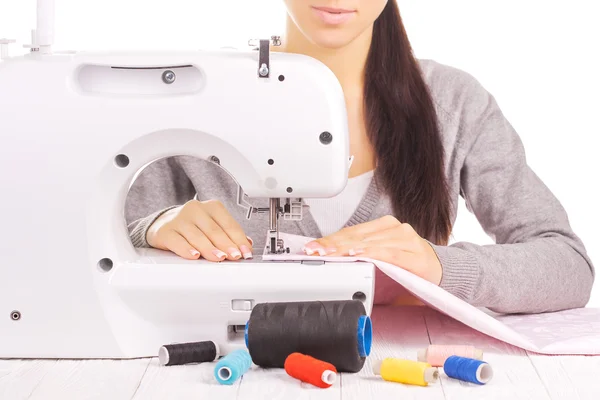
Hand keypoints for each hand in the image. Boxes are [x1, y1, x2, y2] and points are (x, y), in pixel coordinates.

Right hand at [146, 199, 252, 261]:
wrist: (164, 223)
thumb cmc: (194, 226)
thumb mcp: (213, 226)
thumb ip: (230, 235)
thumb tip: (247, 245)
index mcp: (212, 207)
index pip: (229, 224)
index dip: (239, 239)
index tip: (246, 252)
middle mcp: (196, 209)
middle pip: (214, 230)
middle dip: (226, 245)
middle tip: (234, 256)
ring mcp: (179, 219)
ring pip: (197, 236)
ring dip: (210, 249)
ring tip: (219, 258)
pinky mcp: (166, 231)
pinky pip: (178, 241)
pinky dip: (187, 249)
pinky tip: (194, 255)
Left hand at [302, 216, 442, 284]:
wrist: (443, 271)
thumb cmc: (410, 265)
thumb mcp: (382, 257)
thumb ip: (361, 255)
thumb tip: (332, 260)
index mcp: (384, 226)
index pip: (351, 232)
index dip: (330, 239)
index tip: (312, 247)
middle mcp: (394, 228)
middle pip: (356, 236)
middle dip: (332, 245)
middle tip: (315, 251)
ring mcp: (405, 238)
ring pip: (369, 243)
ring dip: (346, 250)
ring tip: (330, 255)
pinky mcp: (414, 253)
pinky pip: (388, 253)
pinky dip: (372, 254)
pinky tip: (358, 256)